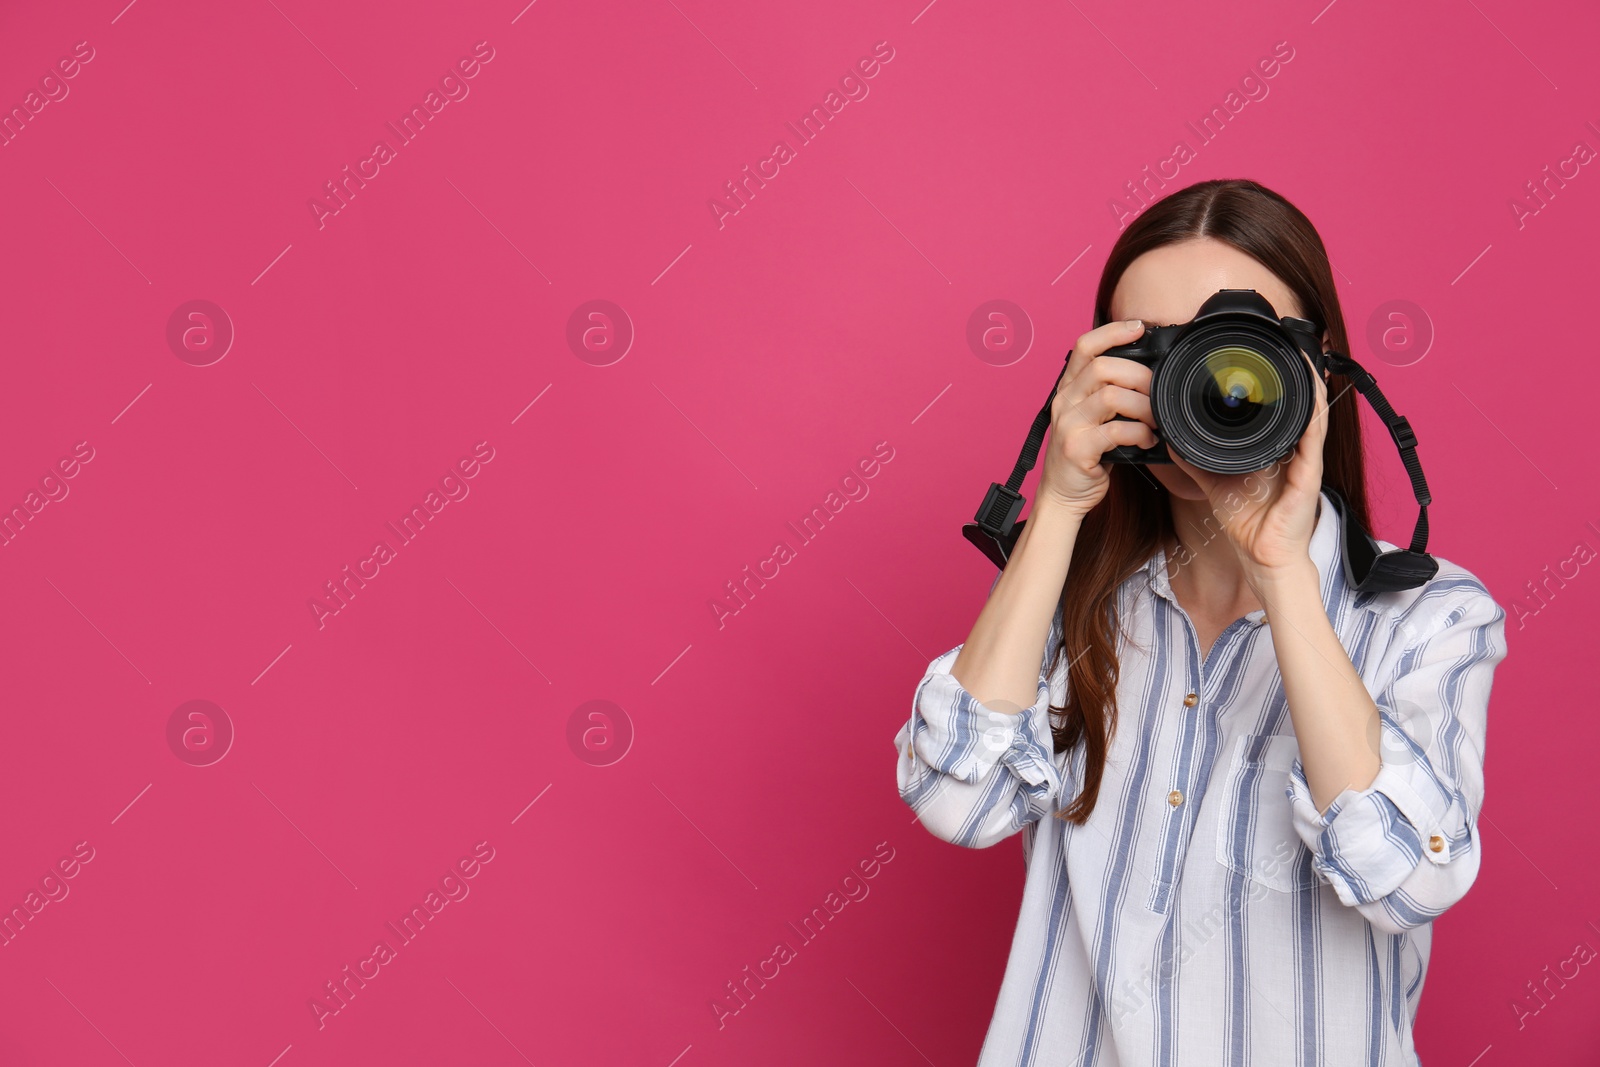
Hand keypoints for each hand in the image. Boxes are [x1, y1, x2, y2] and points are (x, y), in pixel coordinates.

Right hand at [1038, 319, 1158, 517]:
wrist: (1063, 493)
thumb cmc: (1085, 453)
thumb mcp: (1091, 416)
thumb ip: (1109, 393)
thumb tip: (1151, 374)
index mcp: (1068, 389)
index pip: (1085, 346)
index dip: (1112, 332)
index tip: (1139, 327)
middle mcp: (1064, 402)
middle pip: (1103, 368)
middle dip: (1140, 376)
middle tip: (1159, 391)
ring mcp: (1068, 425)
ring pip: (1112, 396)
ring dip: (1144, 406)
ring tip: (1156, 420)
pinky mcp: (1077, 449)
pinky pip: (1116, 431)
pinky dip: (1140, 434)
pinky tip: (1147, 441)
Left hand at [1166, 353, 1329, 577]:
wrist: (1262, 556)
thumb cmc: (1248, 523)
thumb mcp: (1216, 483)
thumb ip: (1196, 461)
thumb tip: (1173, 442)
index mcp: (1274, 451)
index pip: (1278, 410)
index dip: (1274, 384)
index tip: (1260, 358)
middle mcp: (1293, 452)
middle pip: (1298, 404)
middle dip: (1295, 374)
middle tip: (1285, 344)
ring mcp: (1304, 461)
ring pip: (1312, 413)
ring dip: (1309, 384)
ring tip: (1301, 355)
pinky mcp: (1309, 474)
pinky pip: (1313, 437)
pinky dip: (1313, 413)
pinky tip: (1312, 392)